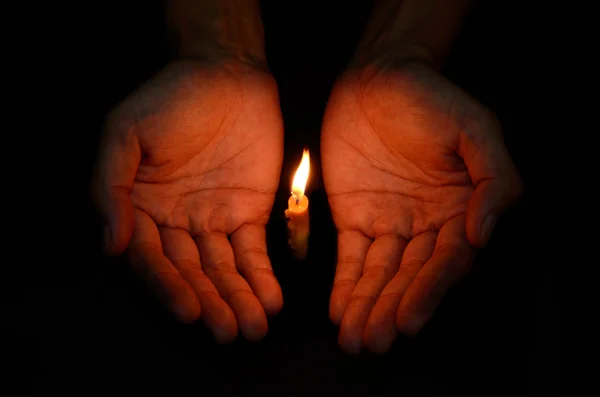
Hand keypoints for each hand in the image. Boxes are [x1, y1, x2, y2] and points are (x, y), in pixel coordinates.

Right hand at [94, 60, 283, 341]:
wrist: (225, 73)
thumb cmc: (169, 98)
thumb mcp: (124, 132)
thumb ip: (111, 186)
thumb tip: (111, 244)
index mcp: (139, 209)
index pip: (150, 259)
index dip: (167, 287)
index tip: (189, 311)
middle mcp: (174, 223)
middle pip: (190, 273)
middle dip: (210, 303)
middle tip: (230, 332)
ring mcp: (212, 221)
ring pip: (222, 270)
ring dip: (238, 299)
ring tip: (254, 327)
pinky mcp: (248, 213)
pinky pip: (253, 251)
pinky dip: (262, 276)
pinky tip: (271, 299)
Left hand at [322, 61, 521, 352]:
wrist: (378, 78)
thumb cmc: (432, 98)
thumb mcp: (475, 128)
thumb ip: (492, 178)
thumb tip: (482, 232)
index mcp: (461, 209)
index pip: (447, 260)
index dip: (428, 291)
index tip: (409, 320)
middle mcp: (428, 225)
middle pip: (412, 276)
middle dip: (393, 309)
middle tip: (374, 341)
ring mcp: (391, 223)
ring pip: (381, 275)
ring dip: (368, 307)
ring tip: (355, 339)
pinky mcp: (356, 217)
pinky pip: (352, 257)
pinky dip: (346, 285)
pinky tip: (340, 311)